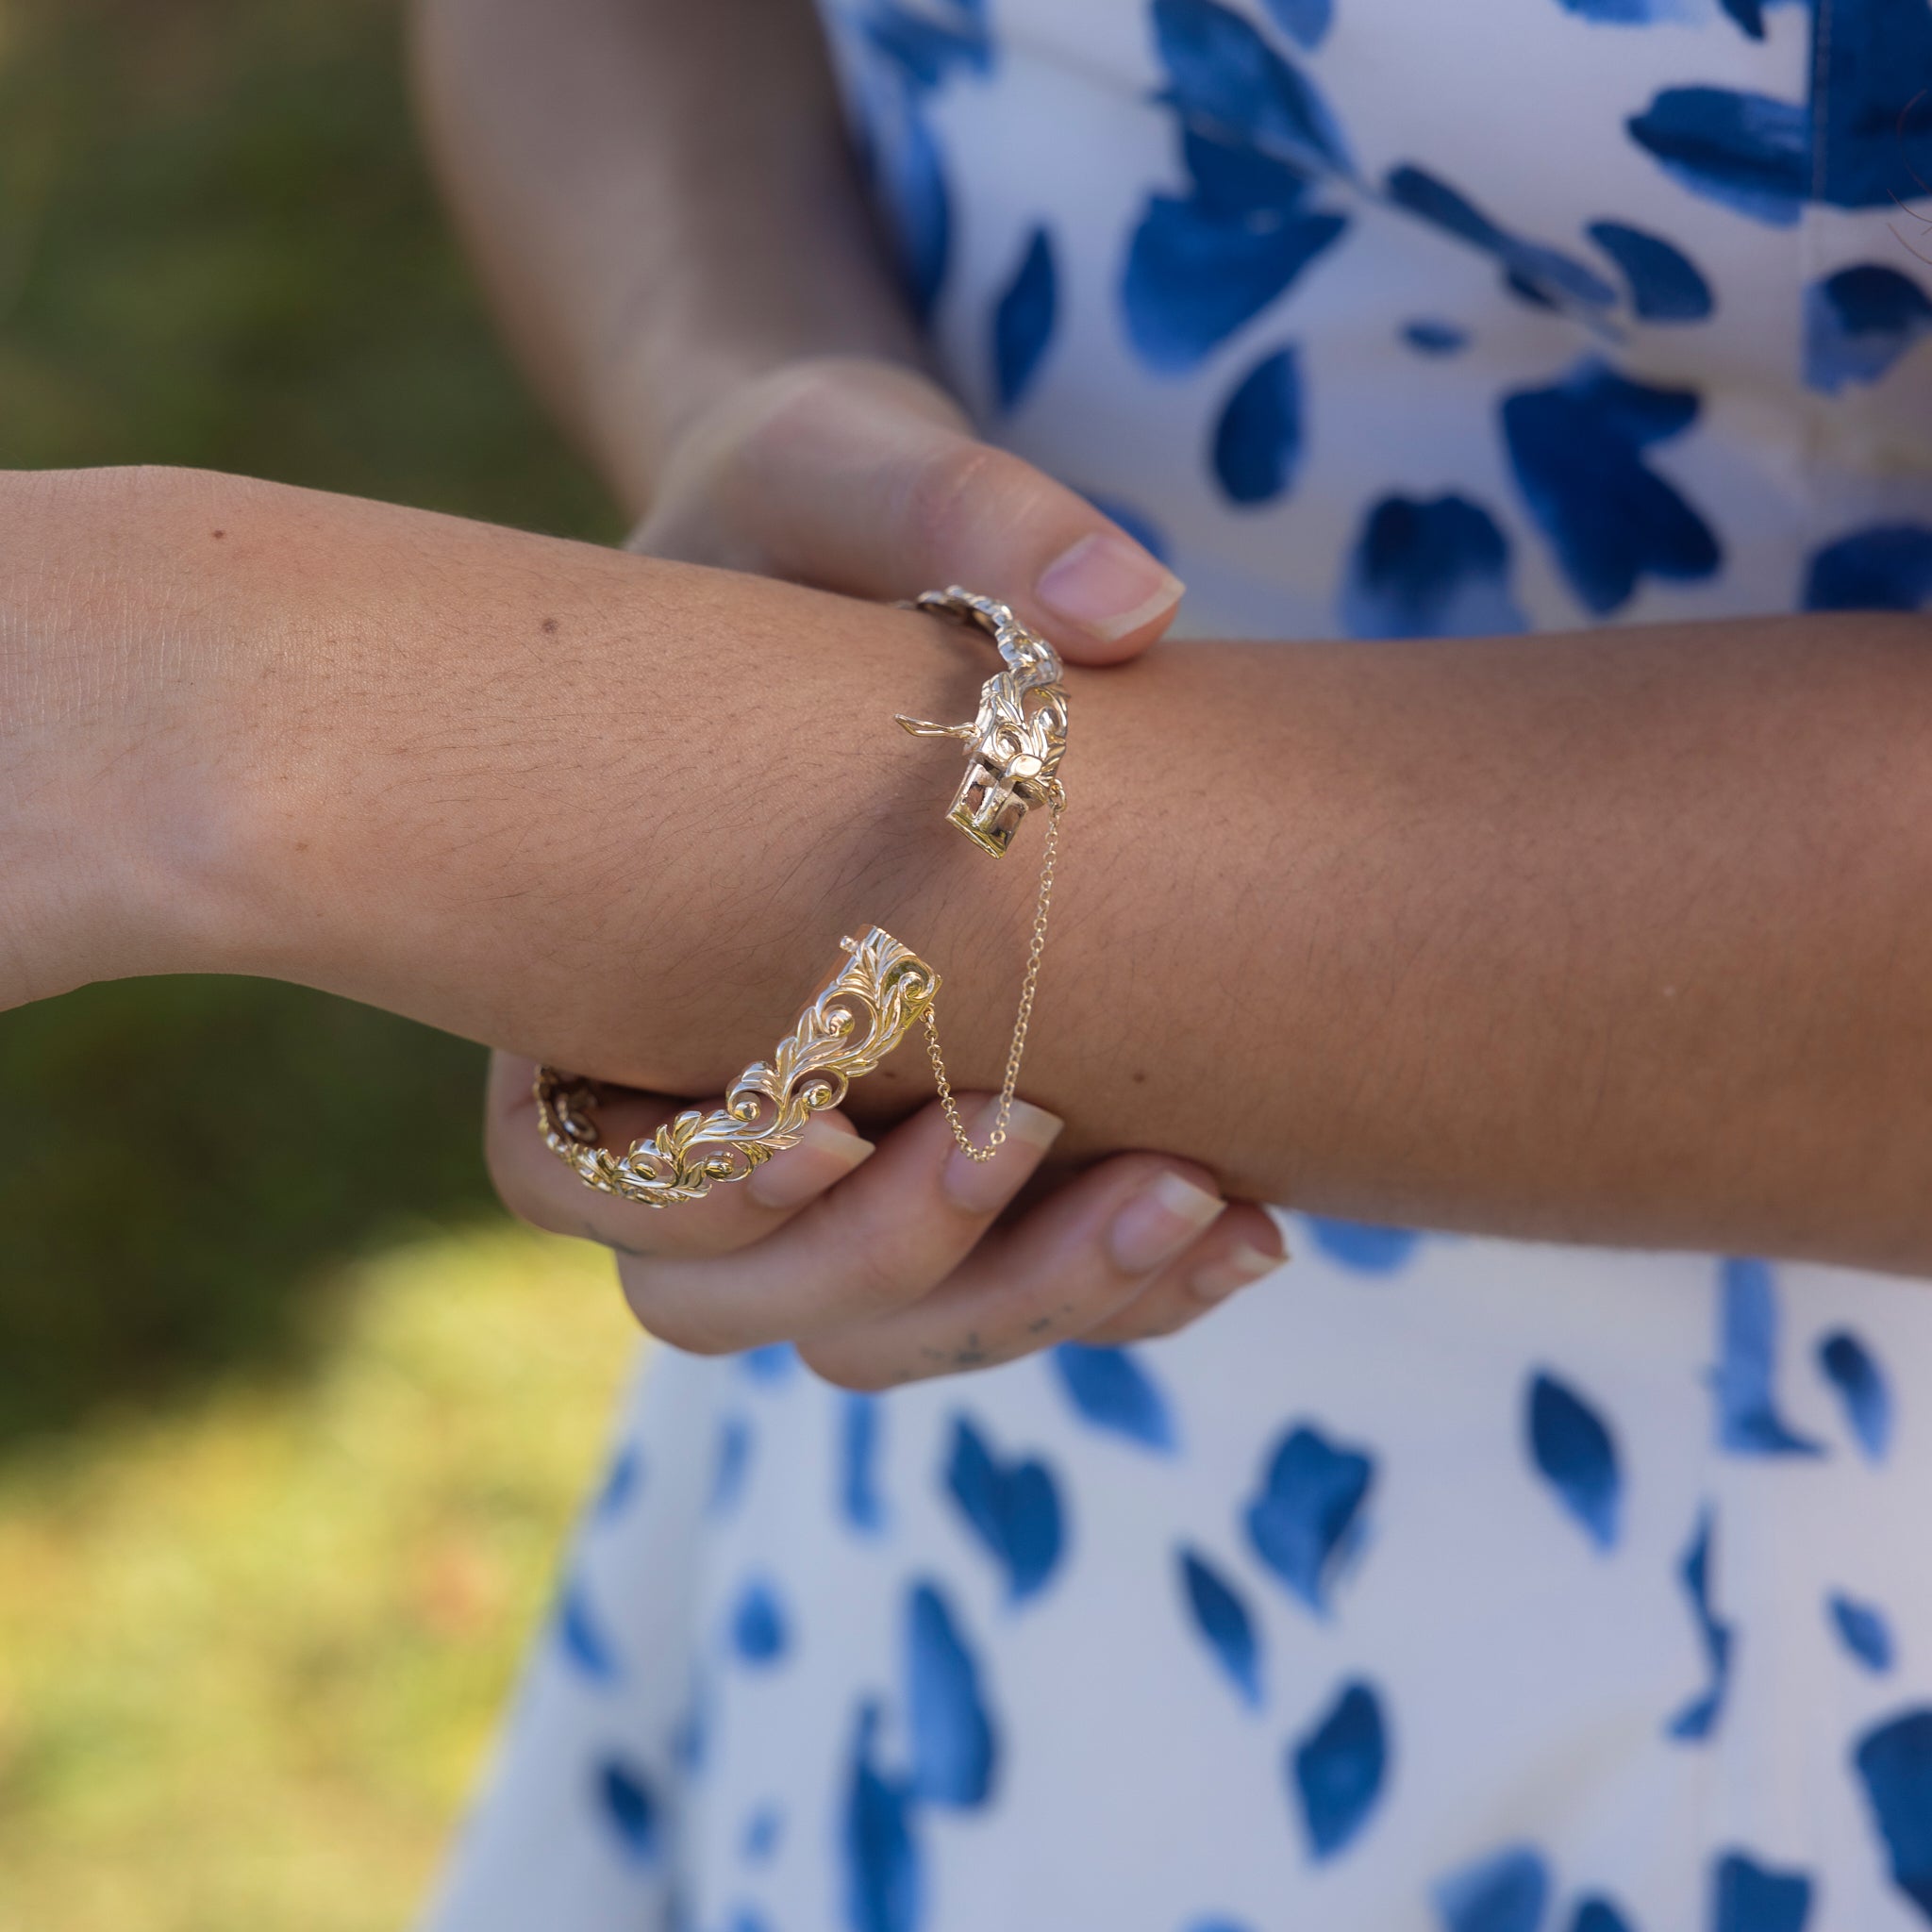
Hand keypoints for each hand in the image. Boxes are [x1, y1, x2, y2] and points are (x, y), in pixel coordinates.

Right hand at [483, 356, 1284, 1383]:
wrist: (859, 557)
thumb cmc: (802, 511)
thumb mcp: (846, 469)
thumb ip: (952, 511)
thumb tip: (1132, 603)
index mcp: (582, 968)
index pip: (568, 1165)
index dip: (686, 1195)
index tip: (831, 1128)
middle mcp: (688, 1086)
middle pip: (719, 1300)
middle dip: (888, 1270)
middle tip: (1038, 1141)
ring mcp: (824, 1134)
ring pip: (874, 1327)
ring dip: (1031, 1304)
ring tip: (1203, 1209)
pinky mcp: (946, 1135)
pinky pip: (1003, 1281)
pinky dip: (1119, 1287)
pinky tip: (1252, 1220)